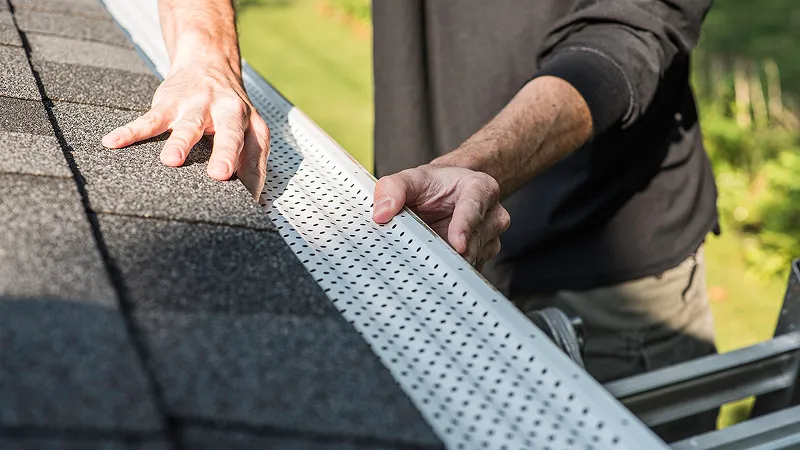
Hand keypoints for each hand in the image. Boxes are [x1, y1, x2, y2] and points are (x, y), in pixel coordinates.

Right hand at [101, 62, 270, 197]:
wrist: (209, 63)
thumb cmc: (229, 107)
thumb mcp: (249, 130)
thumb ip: (252, 162)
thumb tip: (255, 198)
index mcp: (247, 123)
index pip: (253, 152)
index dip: (251, 176)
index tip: (248, 199)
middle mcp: (226, 112)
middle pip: (228, 133)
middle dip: (224, 153)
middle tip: (219, 174)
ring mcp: (196, 106)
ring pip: (188, 125)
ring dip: (180, 142)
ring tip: (171, 160)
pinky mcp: (169, 102)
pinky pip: (149, 119)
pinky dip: (130, 131)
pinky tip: (113, 142)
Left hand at [372, 164, 510, 270]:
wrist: (447, 193)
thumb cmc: (435, 185)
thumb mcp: (412, 179)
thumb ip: (394, 188)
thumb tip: (382, 213)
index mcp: (480, 188)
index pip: (475, 207)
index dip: (465, 226)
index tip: (456, 244)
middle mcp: (492, 214)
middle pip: (476, 239)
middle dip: (450, 249)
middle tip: (426, 254)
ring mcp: (489, 238)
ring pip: (473, 257)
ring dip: (448, 260)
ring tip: (427, 253)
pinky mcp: (482, 256)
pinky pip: (467, 269)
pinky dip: (449, 270)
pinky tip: (434, 263)